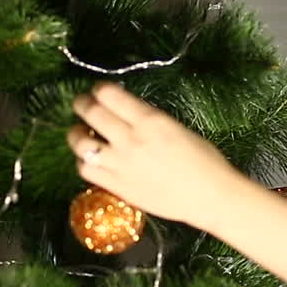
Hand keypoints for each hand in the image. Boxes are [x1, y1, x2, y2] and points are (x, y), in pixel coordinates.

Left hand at [67, 82, 237, 227]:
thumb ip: (148, 120)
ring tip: (80, 134)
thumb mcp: (177, 128)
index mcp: (150, 120)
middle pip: (91, 113)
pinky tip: (91, 160)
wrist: (210, 196)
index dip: (99, 90)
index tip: (99, 91)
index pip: (109, 95)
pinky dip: (84, 161)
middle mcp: (131, 139)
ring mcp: (121, 164)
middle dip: (82, 104)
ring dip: (76, 134)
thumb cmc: (204, 160)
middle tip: (82, 104)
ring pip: (81, 143)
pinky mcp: (118, 186)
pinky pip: (87, 170)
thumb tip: (125, 114)